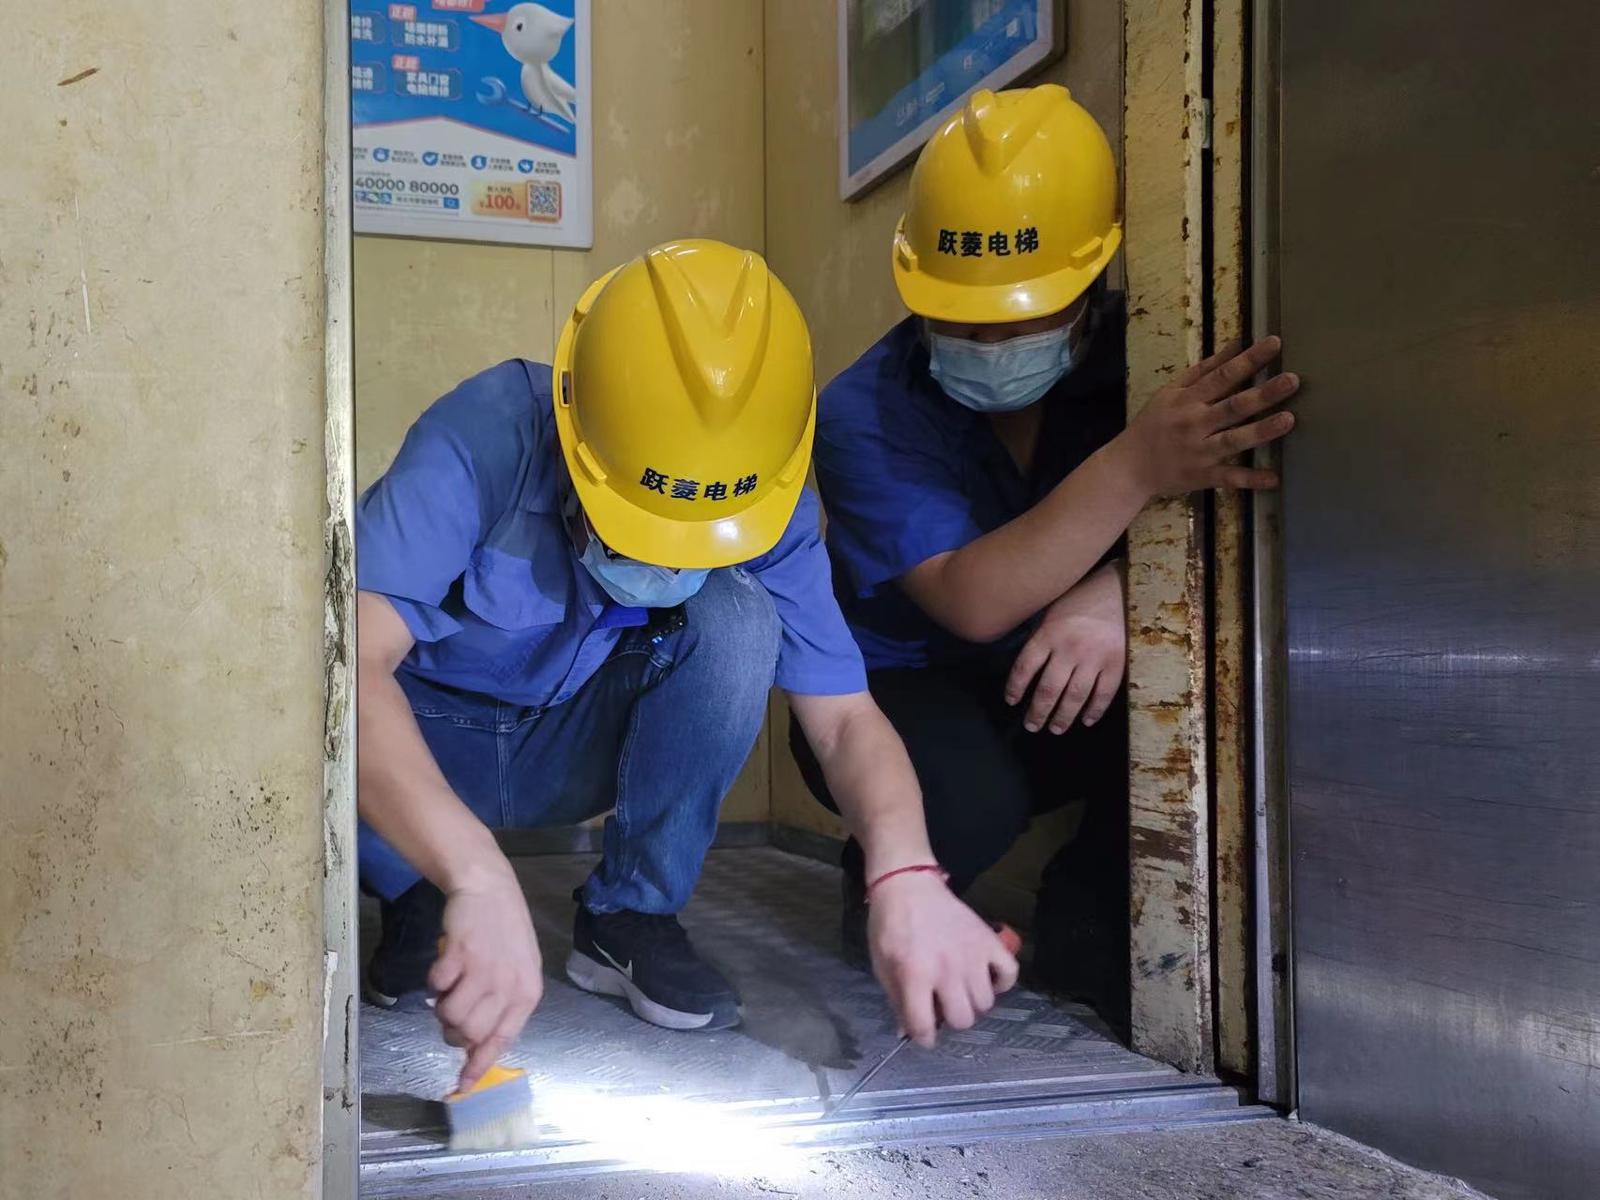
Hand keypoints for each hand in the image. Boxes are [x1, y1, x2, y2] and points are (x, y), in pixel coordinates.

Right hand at [430, 864, 543, 1092]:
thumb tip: (475, 1048)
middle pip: (470, 1034)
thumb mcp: (515, 972)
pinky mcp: (461, 953)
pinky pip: (437, 987)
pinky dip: (435, 983)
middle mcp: (509, 984)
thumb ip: (501, 1007)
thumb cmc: (504, 934)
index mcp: (527, 992)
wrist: (490, 889)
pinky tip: (444, 968)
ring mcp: (485, 968)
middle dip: (454, 1031)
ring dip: (442, 1008)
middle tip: (452, 1011)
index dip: (479, 1064)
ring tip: (450, 988)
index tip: (462, 1085)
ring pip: (451, 1016)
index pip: (503, 1039)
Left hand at [866, 871, 1019, 1046]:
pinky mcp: (989, 940)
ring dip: (972, 1002)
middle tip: (942, 1004)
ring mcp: (972, 954)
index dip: (923, 1038)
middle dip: (950, 1018)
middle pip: (963, 1019)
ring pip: (985, 1003)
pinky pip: (1010, 973)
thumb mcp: (882, 964)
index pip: (925, 1026)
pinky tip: (986, 978)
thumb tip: (907, 1032)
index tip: (924, 1035)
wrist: (908, 884)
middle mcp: (947, 969)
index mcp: (916, 975)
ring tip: (961, 989)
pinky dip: (1002, 982)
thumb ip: (897, 1000)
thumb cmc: (890, 924)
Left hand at [1006, 562, 1124, 732]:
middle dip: (1037, 712)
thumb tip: (1029, 664)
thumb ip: (1042, 636)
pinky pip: (1103, 694)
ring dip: (1063, 717)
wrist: (1121, 587)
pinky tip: (1086, 721)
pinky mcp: (1117, 664)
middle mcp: (1069, 649)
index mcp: (1049, 634)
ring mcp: (1094, 658)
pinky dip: (1094, 710)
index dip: (1015, 687)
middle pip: (1048, 689)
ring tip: (1055, 729)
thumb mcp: (1053, 610)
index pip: (1025, 667)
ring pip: (1074, 697)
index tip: (1011, 701)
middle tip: (1031, 726)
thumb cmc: (1083, 596)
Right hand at [1116, 336, 1299, 495]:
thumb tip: (1235, 344)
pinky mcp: (1202, 477)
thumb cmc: (1153, 424)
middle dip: (1263, 393)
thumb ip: (1204, 370)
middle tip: (1292, 380)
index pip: (1223, 375)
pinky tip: (1274, 478)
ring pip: (1234, 440)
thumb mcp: (1171, 392)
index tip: (1274, 344)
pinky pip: (1229, 478)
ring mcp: (1199, 452)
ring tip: (1289, 420)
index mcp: (1187, 400)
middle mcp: (1194, 424)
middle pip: (1233, 406)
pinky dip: (1251, 479)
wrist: (1128, 466)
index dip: (1249, 359)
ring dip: (1261, 431)